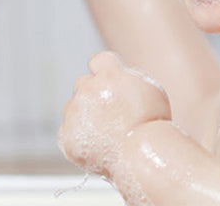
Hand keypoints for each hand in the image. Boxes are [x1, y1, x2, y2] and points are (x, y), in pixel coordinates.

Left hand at [57, 50, 171, 178]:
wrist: (143, 159)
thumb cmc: (152, 126)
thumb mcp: (150, 88)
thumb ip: (128, 75)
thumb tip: (116, 70)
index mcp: (109, 75)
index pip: (98, 60)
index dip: (104, 72)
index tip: (109, 83)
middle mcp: (88, 89)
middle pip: (83, 83)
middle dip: (93, 94)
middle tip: (110, 113)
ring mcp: (74, 113)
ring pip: (72, 106)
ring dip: (84, 114)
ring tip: (105, 132)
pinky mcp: (66, 136)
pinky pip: (66, 130)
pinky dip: (77, 136)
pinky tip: (94, 143)